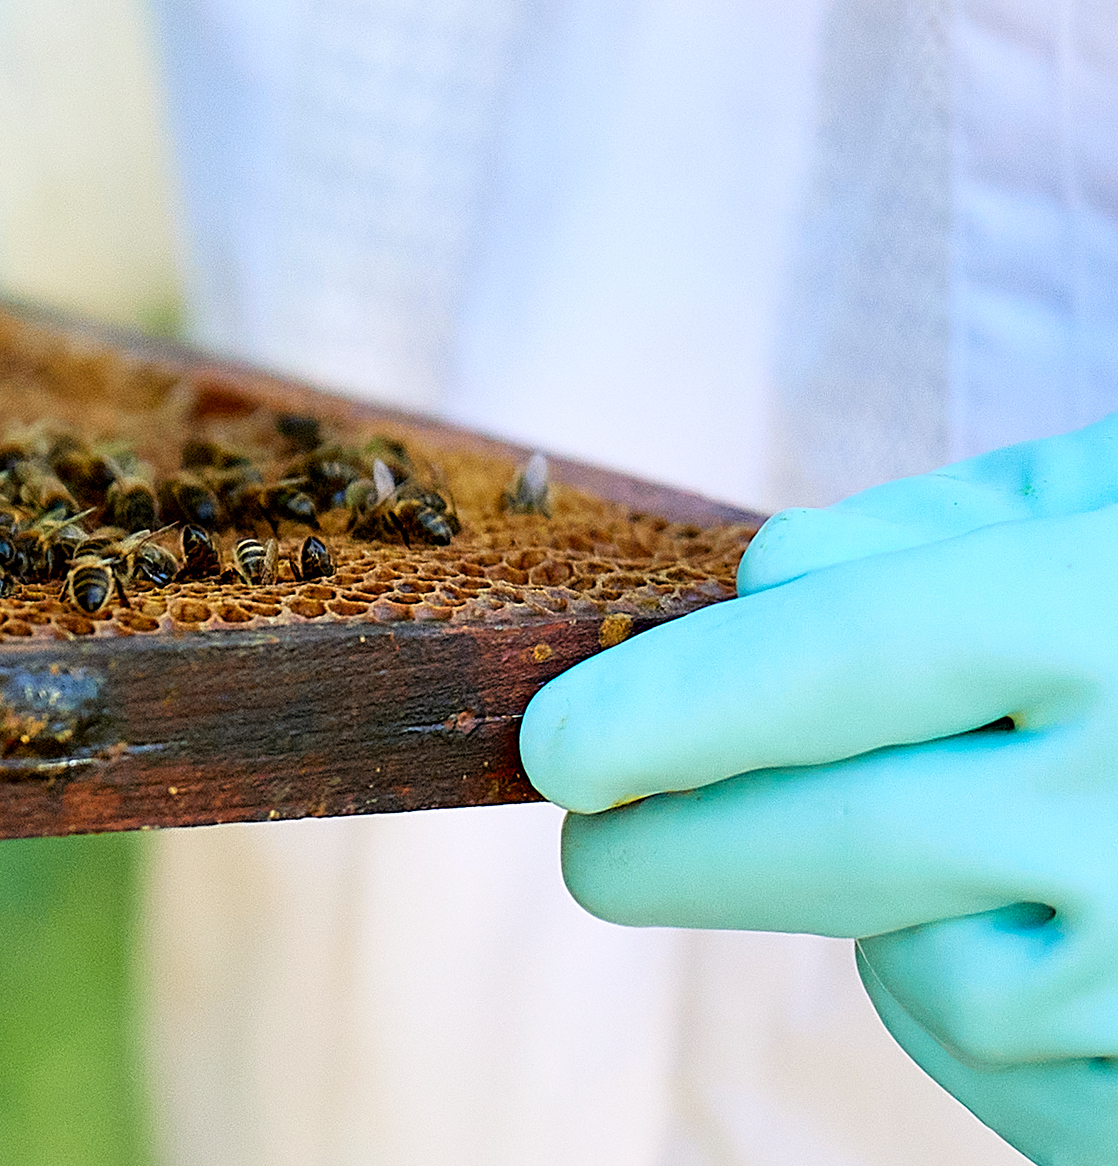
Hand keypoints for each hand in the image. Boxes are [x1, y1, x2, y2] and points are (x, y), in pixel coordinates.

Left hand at [525, 414, 1117, 1163]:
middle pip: (837, 847)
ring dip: (897, 926)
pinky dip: (1005, 1024)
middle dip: (679, 850)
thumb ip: (944, 540)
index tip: (558, 750)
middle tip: (595, 846)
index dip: (678, 711)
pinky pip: (1021, 1081)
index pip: (840, 659)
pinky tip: (1072, 945)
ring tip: (993, 849)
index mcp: (1116, 617)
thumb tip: (758, 591)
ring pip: (928, 977)